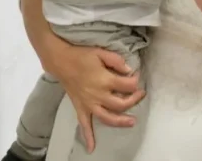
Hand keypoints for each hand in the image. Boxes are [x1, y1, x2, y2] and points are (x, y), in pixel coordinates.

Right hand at [38, 35, 143, 151]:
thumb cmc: (81, 55)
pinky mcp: (80, 107)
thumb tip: (129, 71)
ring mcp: (89, 104)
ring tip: (132, 122)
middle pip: (121, 104)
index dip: (135, 81)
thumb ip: (116, 61)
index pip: (127, 85)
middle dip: (134, 100)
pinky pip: (84, 124)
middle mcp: (98, 95)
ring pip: (107, 118)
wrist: (60, 61)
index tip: (136, 77)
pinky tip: (91, 148)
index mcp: (104, 80)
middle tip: (140, 94)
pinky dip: (88, 137)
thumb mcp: (101, 52)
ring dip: (120, 122)